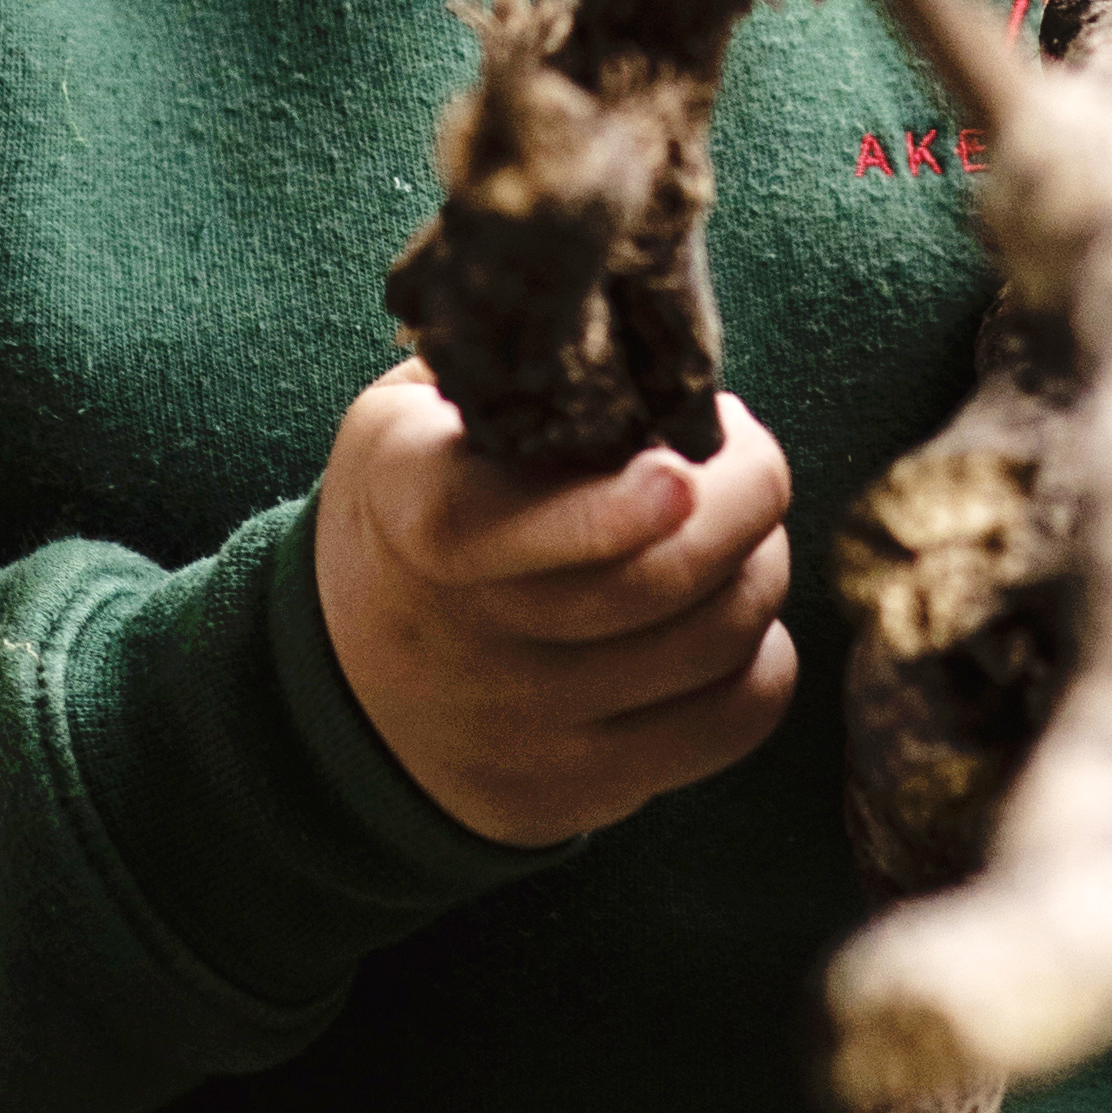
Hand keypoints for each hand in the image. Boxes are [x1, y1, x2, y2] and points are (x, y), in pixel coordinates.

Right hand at [313, 365, 797, 845]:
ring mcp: (523, 727)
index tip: (680, 470)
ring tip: (742, 526)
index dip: (608, 510)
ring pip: (710, 647)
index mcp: (413, 513)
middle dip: (746, 498)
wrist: (346, 683)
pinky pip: (730, 722)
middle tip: (748, 457)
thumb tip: (632, 322)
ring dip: (762, 566)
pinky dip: (765, 657)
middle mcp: (461, 637)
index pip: (500, 534)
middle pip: (653, 585)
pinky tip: (735, 615)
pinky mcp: (578, 790)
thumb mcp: (411, 419)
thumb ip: (504, 371)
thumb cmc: (416, 505)